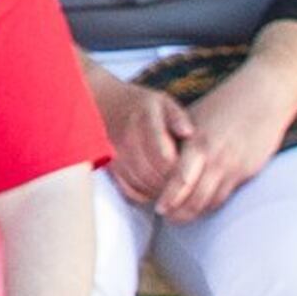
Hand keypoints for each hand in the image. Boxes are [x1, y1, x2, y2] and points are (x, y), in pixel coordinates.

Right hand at [92, 78, 191, 204]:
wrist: (102, 102)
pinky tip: (153, 189)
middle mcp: (126, 136)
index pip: (165, 157)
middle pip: (151, 173)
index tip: (194, 174)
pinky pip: (125, 187)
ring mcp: (114, 152)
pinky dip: (141, 194)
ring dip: (157, 190)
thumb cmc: (141, 105)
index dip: (180, 170)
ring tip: (172, 189)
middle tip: (186, 187)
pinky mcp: (107, 163)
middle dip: (170, 184)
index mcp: (144, 119)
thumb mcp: (162, 102)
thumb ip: (177, 116)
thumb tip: (188, 133)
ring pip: (138, 182)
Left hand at [152, 70, 294, 223]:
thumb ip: (176, 141)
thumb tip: (154, 160)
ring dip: (195, 212)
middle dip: (178, 212)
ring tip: (181, 216)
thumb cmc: (222, 105)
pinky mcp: (248, 170)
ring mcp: (233, 166)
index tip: (158, 208)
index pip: (178, 181)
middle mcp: (215, 158)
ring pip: (211, 201)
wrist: (263, 97)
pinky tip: (202, 206)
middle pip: (193, 197)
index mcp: (196, 144)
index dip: (168, 198)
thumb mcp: (193, 118)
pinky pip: (226, 196)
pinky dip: (212, 204)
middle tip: (167, 217)